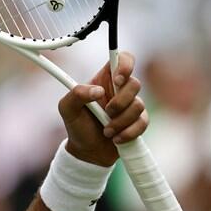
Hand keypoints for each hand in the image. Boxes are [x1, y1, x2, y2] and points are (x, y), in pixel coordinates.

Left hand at [57, 51, 147, 166]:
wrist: (88, 151)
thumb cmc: (77, 125)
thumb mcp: (67, 109)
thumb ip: (76, 94)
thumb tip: (98, 90)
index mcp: (104, 80)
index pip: (123, 58)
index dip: (126, 64)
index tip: (118, 79)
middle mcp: (120, 90)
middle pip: (135, 83)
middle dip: (120, 101)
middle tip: (106, 112)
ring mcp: (131, 105)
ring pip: (139, 105)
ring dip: (120, 121)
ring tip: (106, 130)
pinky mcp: (139, 121)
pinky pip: (143, 122)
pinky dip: (128, 132)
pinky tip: (115, 138)